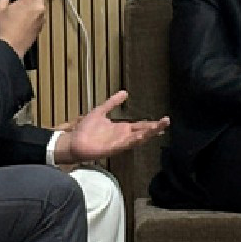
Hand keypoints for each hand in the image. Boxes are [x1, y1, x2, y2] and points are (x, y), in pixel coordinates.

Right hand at [0, 0, 46, 56]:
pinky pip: (40, 12)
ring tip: (24, 1)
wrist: (11, 47)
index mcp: (28, 1)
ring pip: (41, 2)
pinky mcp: (41, 25)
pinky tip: (27, 12)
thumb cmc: (4, 27)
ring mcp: (42, 17)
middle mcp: (39, 7)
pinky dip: (36, 9)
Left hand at [52, 90, 166, 163]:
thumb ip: (112, 102)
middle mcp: (123, 136)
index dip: (152, 123)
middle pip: (143, 132)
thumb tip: (125, 92)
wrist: (72, 142)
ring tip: (161, 127)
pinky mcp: (113, 149)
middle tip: (167, 121)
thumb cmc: (84, 129)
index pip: (140, 125)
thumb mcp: (100, 111)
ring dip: (149, 133)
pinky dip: (135, 140)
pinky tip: (143, 135)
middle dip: (155, 128)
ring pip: (138, 139)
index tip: (164, 120)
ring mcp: (119, 143)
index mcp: (121, 128)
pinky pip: (126, 144)